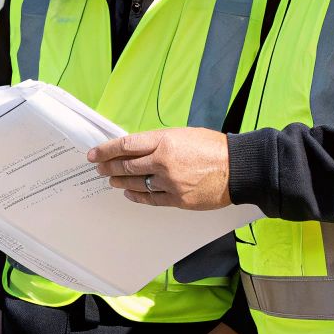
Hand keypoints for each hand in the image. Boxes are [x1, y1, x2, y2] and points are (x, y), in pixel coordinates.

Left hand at [88, 127, 231, 209]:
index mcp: (164, 141)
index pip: (126, 145)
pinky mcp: (178, 199)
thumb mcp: (184, 135)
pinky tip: (129, 193)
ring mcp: (170, 182)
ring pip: (135, 183)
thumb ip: (161, 142)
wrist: (239, 168)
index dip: (106, 150)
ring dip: (120, 181)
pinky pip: (150, 199)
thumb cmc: (215, 148)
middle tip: (100, 168)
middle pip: (126, 165)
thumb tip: (139, 149)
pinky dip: (137, 196)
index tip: (94, 154)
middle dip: (109, 167)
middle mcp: (163, 161)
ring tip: (111, 180)